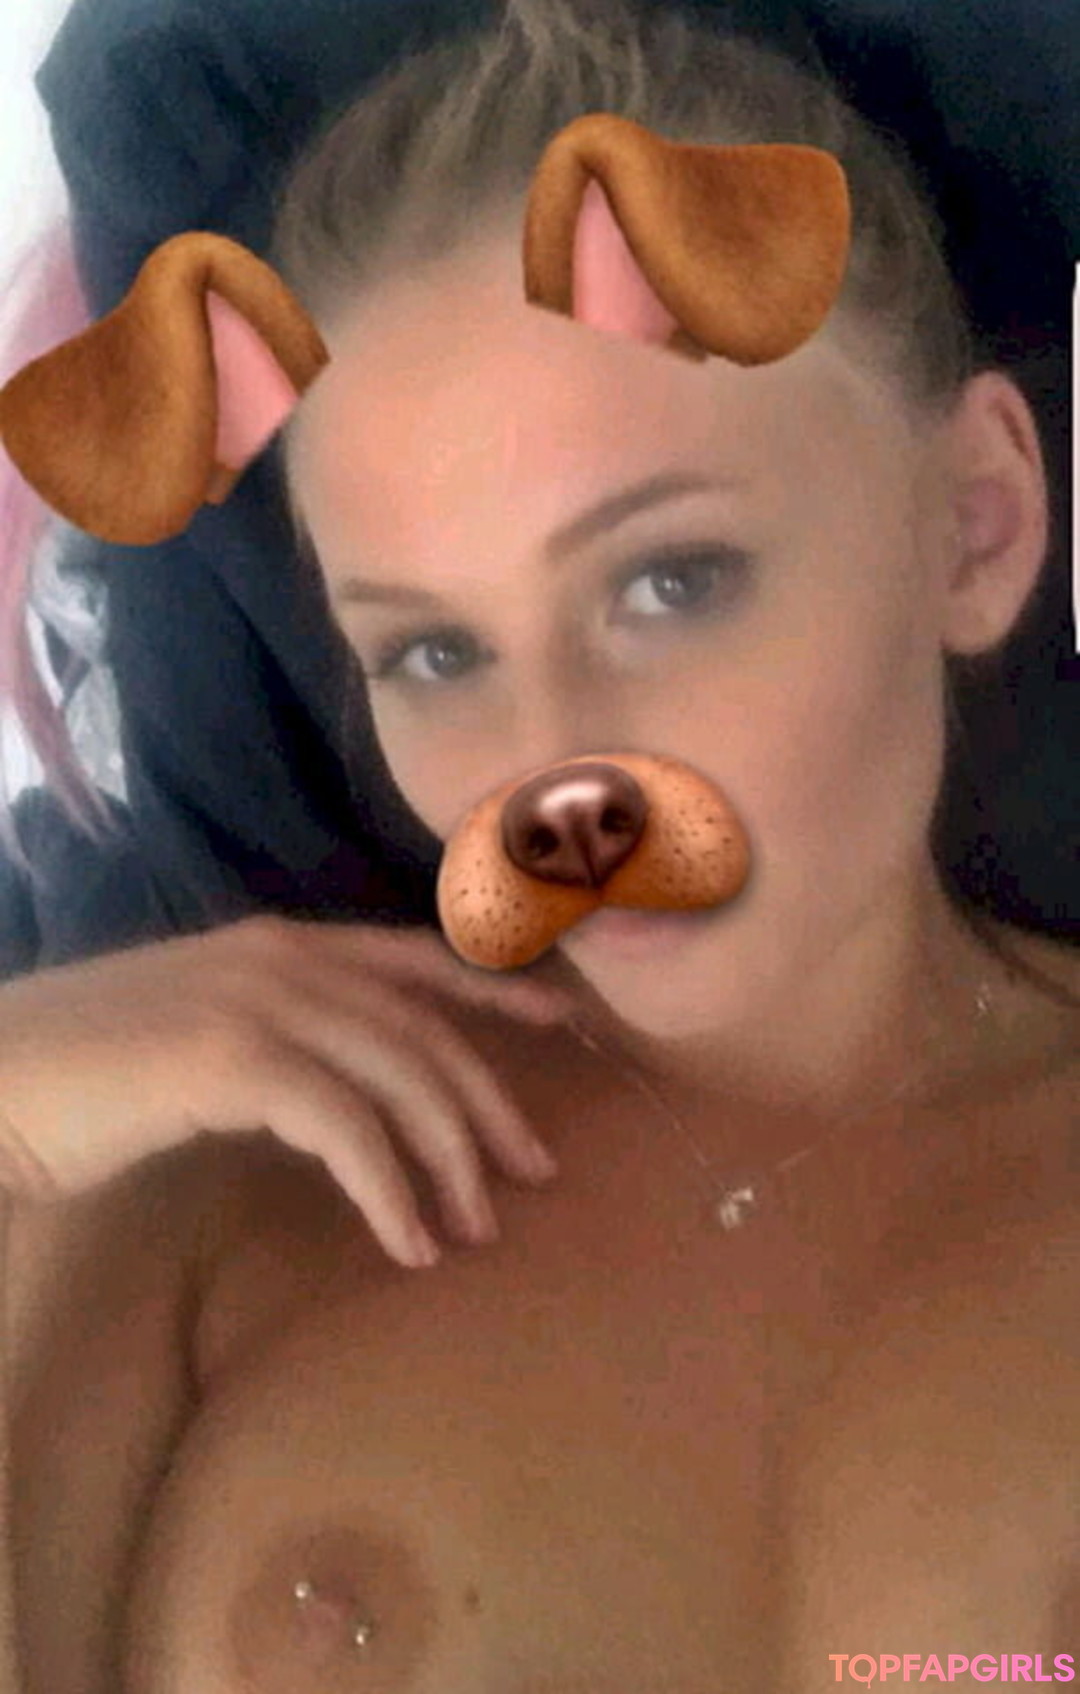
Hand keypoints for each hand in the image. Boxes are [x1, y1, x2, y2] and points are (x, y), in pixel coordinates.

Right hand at [0, 914, 573, 1266]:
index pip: (414, 958)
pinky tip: (406, 1243)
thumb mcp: (198, 1033)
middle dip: (488, 1102)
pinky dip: (388, 1189)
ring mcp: (258, 1001)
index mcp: (278, 942)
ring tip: (471, 1230)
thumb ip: (276, 1039)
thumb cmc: (84, 1068)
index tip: (562, 1027)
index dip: (494, 991)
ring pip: (400, 1075)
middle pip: (425, 1027)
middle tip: (532, 1173)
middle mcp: (282, 958)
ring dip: (449, 1160)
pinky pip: (345, 1128)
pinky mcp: (230, 1060)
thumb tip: (348, 1096)